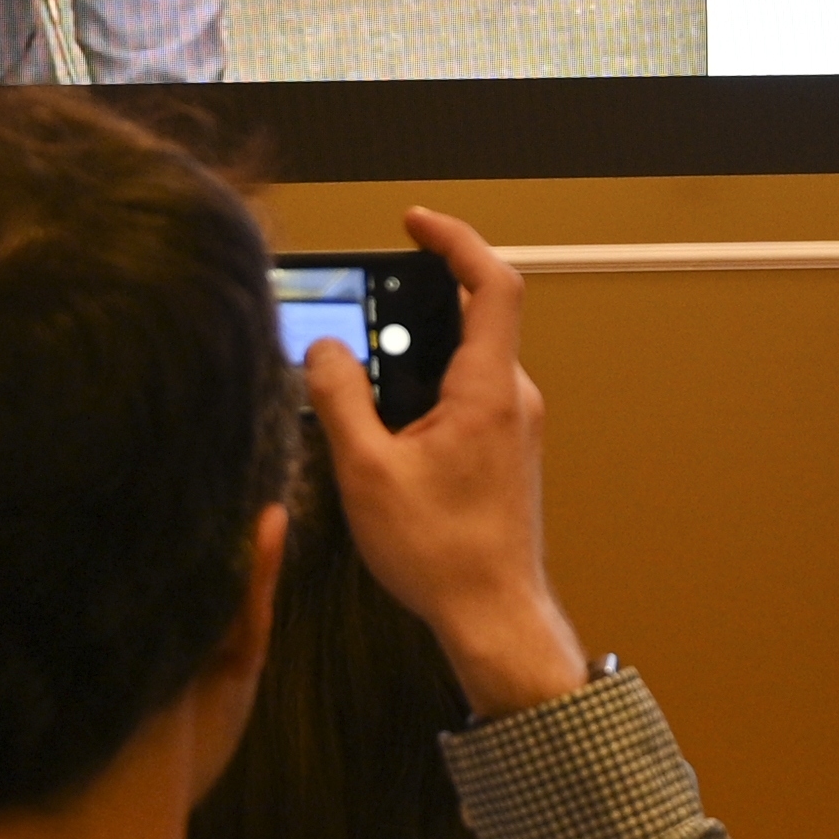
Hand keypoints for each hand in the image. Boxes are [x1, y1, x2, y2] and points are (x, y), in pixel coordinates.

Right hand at [304, 208, 587, 713]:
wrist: (494, 616)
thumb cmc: (442, 554)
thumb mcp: (366, 472)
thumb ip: (340, 399)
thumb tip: (324, 350)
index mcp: (487, 390)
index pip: (491, 284)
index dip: (454, 241)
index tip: (414, 223)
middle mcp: (512, 398)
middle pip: (471, 318)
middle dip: (412, 306)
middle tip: (360, 315)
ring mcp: (514, 425)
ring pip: (464, 361)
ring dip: (415, 356)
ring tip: (363, 386)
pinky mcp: (506, 450)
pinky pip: (466, 396)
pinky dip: (425, 391)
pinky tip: (385, 431)